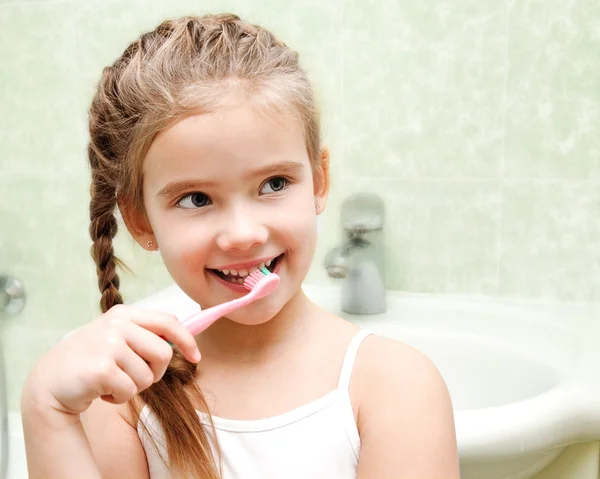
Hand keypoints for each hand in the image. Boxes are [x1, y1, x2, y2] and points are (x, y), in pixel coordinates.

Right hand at [23, 305, 200, 416]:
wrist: (49, 382)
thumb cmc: (89, 360)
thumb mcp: (115, 337)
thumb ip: (144, 335)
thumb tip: (183, 342)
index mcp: (123, 314)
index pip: (168, 322)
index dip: (187, 340)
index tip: (195, 357)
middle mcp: (116, 325)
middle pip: (163, 353)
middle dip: (155, 373)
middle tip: (135, 378)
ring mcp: (108, 345)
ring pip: (147, 376)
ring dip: (133, 388)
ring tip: (111, 383)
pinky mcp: (102, 369)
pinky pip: (130, 391)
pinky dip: (118, 398)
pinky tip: (101, 392)